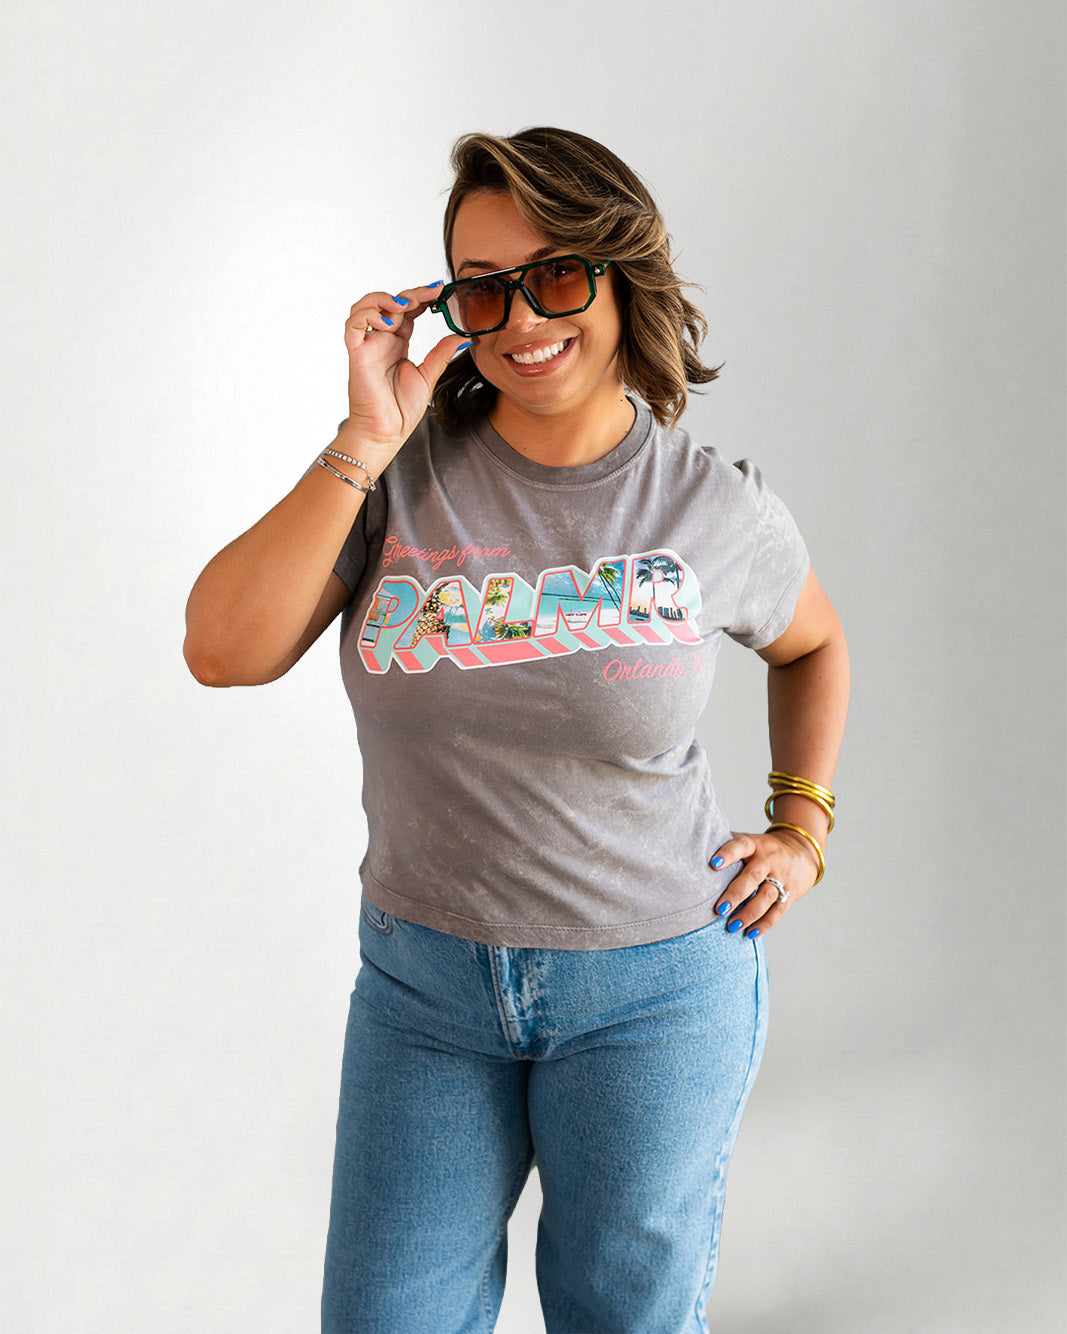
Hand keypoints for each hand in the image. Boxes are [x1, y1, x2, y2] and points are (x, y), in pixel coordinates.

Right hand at [343, 282, 469, 450]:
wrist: (386, 433)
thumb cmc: (401, 410)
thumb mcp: (429, 376)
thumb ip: (441, 353)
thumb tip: (463, 337)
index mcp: (398, 344)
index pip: (408, 311)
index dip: (422, 297)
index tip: (441, 290)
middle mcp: (382, 341)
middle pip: (390, 303)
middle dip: (411, 293)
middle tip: (433, 291)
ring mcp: (368, 346)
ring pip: (365, 307)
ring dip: (384, 299)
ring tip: (406, 304)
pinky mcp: (357, 354)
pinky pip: (353, 325)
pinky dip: (369, 315)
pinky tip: (389, 323)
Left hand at [709, 826, 821, 938]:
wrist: (801, 851)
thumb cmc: (762, 849)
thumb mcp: (748, 841)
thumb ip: (725, 845)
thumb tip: (691, 849)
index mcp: (754, 845)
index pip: (740, 846)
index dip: (727, 854)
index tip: (713, 864)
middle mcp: (768, 860)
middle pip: (753, 876)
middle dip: (736, 894)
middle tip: (720, 910)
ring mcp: (781, 877)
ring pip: (767, 896)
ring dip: (749, 914)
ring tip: (732, 926)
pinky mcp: (790, 893)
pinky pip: (778, 911)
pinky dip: (764, 924)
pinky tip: (750, 934)